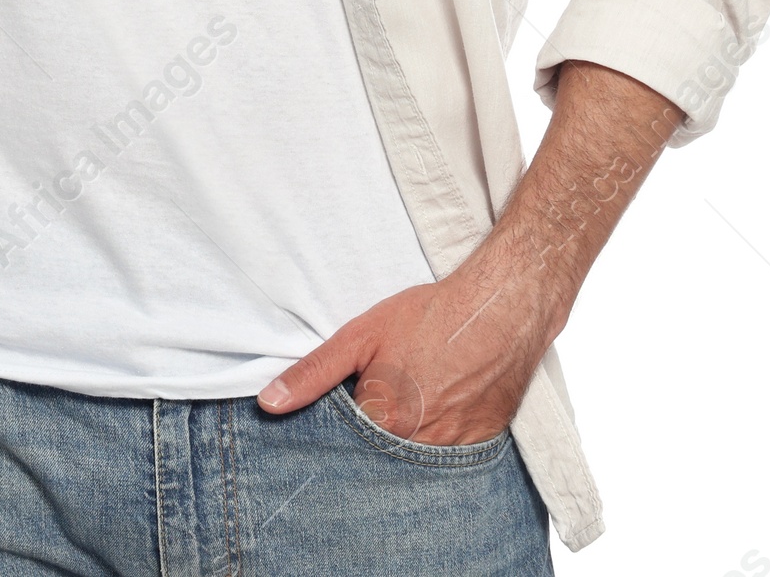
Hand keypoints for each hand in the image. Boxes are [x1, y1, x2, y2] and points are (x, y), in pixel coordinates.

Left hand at [256, 270, 556, 444]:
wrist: (500, 308)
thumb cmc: (428, 316)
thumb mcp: (361, 335)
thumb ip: (314, 373)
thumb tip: (269, 403)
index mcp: (384, 423)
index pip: (345, 449)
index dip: (342, 427)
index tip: (349, 405)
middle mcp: (419, 447)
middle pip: (381, 458)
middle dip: (374, 437)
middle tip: (386, 395)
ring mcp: (455, 450)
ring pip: (416, 461)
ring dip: (407, 440)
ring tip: (413, 397)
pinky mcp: (483, 445)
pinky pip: (452, 457)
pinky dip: (441, 439)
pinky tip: (441, 404)